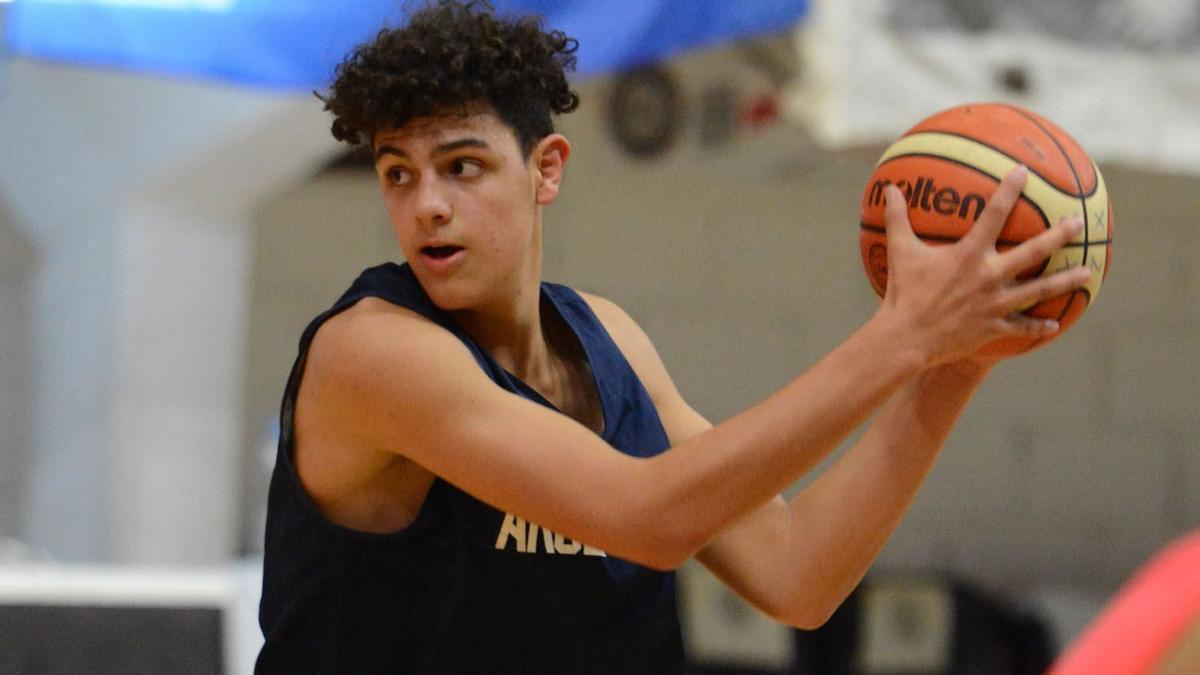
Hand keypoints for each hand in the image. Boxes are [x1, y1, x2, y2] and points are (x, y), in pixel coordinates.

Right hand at [878, 165, 1091, 366]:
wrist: (907, 338)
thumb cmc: (903, 293)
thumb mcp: (899, 252)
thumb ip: (897, 219)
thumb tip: (889, 189)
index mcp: (969, 254)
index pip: (995, 214)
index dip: (1010, 190)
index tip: (1023, 171)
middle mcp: (989, 276)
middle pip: (1034, 251)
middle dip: (1059, 235)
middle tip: (1078, 223)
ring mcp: (995, 303)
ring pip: (1039, 290)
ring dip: (1065, 281)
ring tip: (1086, 272)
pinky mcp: (994, 327)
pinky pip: (1022, 327)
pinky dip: (1038, 327)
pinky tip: (1055, 325)